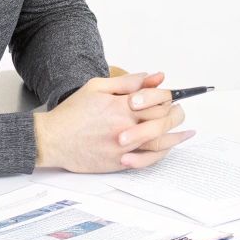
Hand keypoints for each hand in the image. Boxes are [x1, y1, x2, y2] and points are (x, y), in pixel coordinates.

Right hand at [33, 71, 193, 171]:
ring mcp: (124, 147)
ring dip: (177, 136)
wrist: (52, 140)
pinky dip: (162, 154)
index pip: (157, 99)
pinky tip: (169, 149)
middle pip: (163, 119)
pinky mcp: (119, 162)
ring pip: (161, 142)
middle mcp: (126, 126)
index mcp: (121, 106)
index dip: (167, 96)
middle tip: (180, 111)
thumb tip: (153, 77)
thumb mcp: (96, 87)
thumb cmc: (72, 113)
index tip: (170, 95)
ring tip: (187, 132)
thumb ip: (127, 82)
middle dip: (176, 114)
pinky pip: (147, 160)